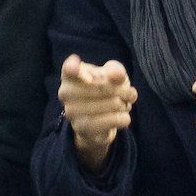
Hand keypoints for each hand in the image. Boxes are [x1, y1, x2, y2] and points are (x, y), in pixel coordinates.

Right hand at [58, 54, 136, 172]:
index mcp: (70, 74)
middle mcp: (65, 92)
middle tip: (130, 93)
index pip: (68, 68)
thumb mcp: (112, 75)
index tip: (75, 66)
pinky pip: (110, 121)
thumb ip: (116, 70)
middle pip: (101, 86)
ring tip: (125, 105)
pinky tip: (124, 117)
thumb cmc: (104, 89)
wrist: (99, 121)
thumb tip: (117, 74)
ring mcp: (71, 112)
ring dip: (124, 104)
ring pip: (110, 104)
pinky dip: (122, 118)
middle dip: (122, 90)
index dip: (72, 67)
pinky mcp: (81, 128)